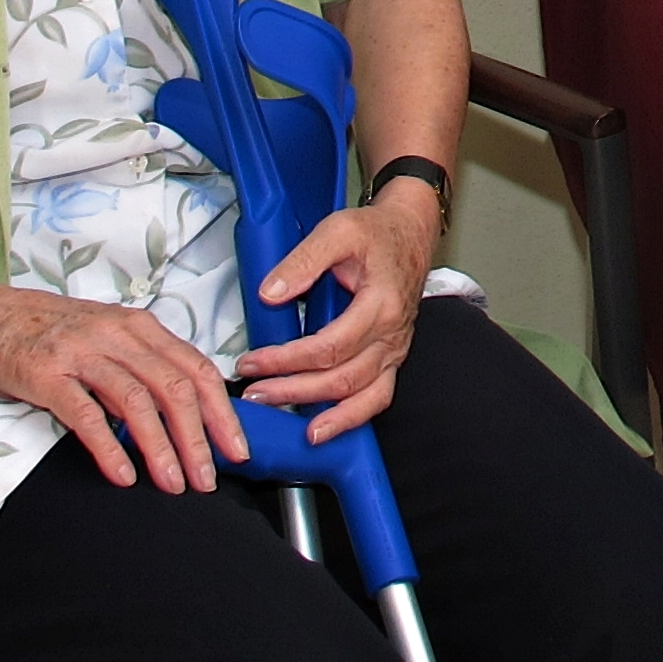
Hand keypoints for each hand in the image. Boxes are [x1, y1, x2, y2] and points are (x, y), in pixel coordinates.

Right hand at [0, 288, 245, 493]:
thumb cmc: (52, 333)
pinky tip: (123, 475)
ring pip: (137, 403)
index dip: (221, 412)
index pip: (196, 369)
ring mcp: (81, 353)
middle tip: (207, 479)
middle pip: (174, 389)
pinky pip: (86, 416)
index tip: (236, 449)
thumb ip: (145, 367)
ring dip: (161, 449)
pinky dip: (109, 449)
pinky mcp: (46, 374)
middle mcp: (117, 335)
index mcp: (140, 327)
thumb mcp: (109, 338)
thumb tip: (190, 415)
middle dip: (197, 440)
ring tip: (173, 484)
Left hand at [236, 185, 443, 442]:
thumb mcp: (338, 231)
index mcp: (381, 304)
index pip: (329, 347)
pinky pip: (377, 398)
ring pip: (364, 397)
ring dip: (326, 415)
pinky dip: (352, 418)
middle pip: (342, 378)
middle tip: (255, 394)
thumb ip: (303, 261)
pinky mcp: (392, 358)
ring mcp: (396, 350)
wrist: (410, 233)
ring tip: (292, 430)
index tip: (252, 362)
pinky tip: (324, 428)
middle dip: (294, 392)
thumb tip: (270, 294)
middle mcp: (392, 334)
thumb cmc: (377, 232)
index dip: (286, 360)